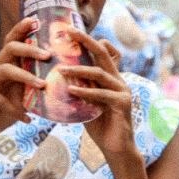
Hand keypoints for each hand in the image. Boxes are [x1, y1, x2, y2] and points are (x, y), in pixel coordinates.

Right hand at [0, 17, 49, 145]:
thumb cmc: (9, 109)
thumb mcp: (28, 96)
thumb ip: (41, 87)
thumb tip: (72, 84)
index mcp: (9, 63)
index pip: (15, 41)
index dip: (23, 29)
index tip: (36, 20)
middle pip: (10, 48)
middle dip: (29, 49)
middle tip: (47, 55)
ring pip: (4, 69)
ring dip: (25, 76)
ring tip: (41, 85)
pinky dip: (13, 108)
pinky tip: (28, 118)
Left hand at [61, 29, 137, 158]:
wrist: (116, 148)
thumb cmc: (99, 125)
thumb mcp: (86, 100)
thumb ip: (78, 86)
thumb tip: (55, 74)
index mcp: (110, 77)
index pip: (104, 52)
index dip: (88, 40)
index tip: (69, 31)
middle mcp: (118, 80)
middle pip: (103, 53)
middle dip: (85, 41)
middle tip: (68, 31)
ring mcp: (123, 91)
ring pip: (99, 73)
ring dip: (78, 70)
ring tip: (60, 70)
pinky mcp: (123, 104)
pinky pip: (102, 94)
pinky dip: (86, 92)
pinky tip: (72, 92)